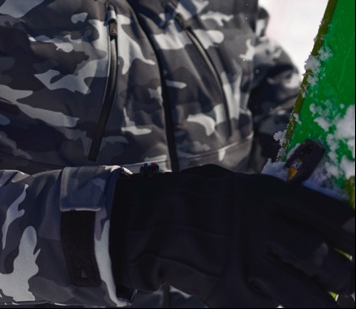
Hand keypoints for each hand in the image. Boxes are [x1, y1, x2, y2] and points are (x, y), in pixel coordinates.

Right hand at [110, 164, 354, 307]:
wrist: (149, 224)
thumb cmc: (193, 200)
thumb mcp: (231, 186)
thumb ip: (267, 200)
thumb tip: (311, 216)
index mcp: (261, 195)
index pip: (321, 213)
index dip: (350, 229)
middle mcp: (257, 227)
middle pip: (319, 255)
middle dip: (346, 275)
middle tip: (353, 284)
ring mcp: (243, 262)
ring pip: (303, 293)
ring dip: (327, 304)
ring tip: (337, 305)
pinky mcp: (230, 292)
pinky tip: (289, 307)